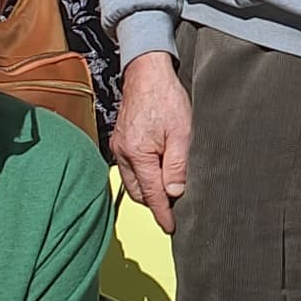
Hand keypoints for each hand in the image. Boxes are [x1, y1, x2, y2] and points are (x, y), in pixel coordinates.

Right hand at [113, 50, 193, 235]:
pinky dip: (143, 176)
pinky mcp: (120, 141)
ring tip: (170, 192)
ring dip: (149, 189)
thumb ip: (178, 165)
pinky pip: (130, 169)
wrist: (147, 72)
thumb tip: (175, 193)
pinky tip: (158, 173)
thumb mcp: (182, 133)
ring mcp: (118, 147)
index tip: (171, 227)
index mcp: (137, 154)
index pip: (151, 194)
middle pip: (139, 192)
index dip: (163, 213)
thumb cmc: (167, 98)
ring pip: (133, 182)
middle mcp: (123, 153)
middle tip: (177, 208)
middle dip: (156, 203)